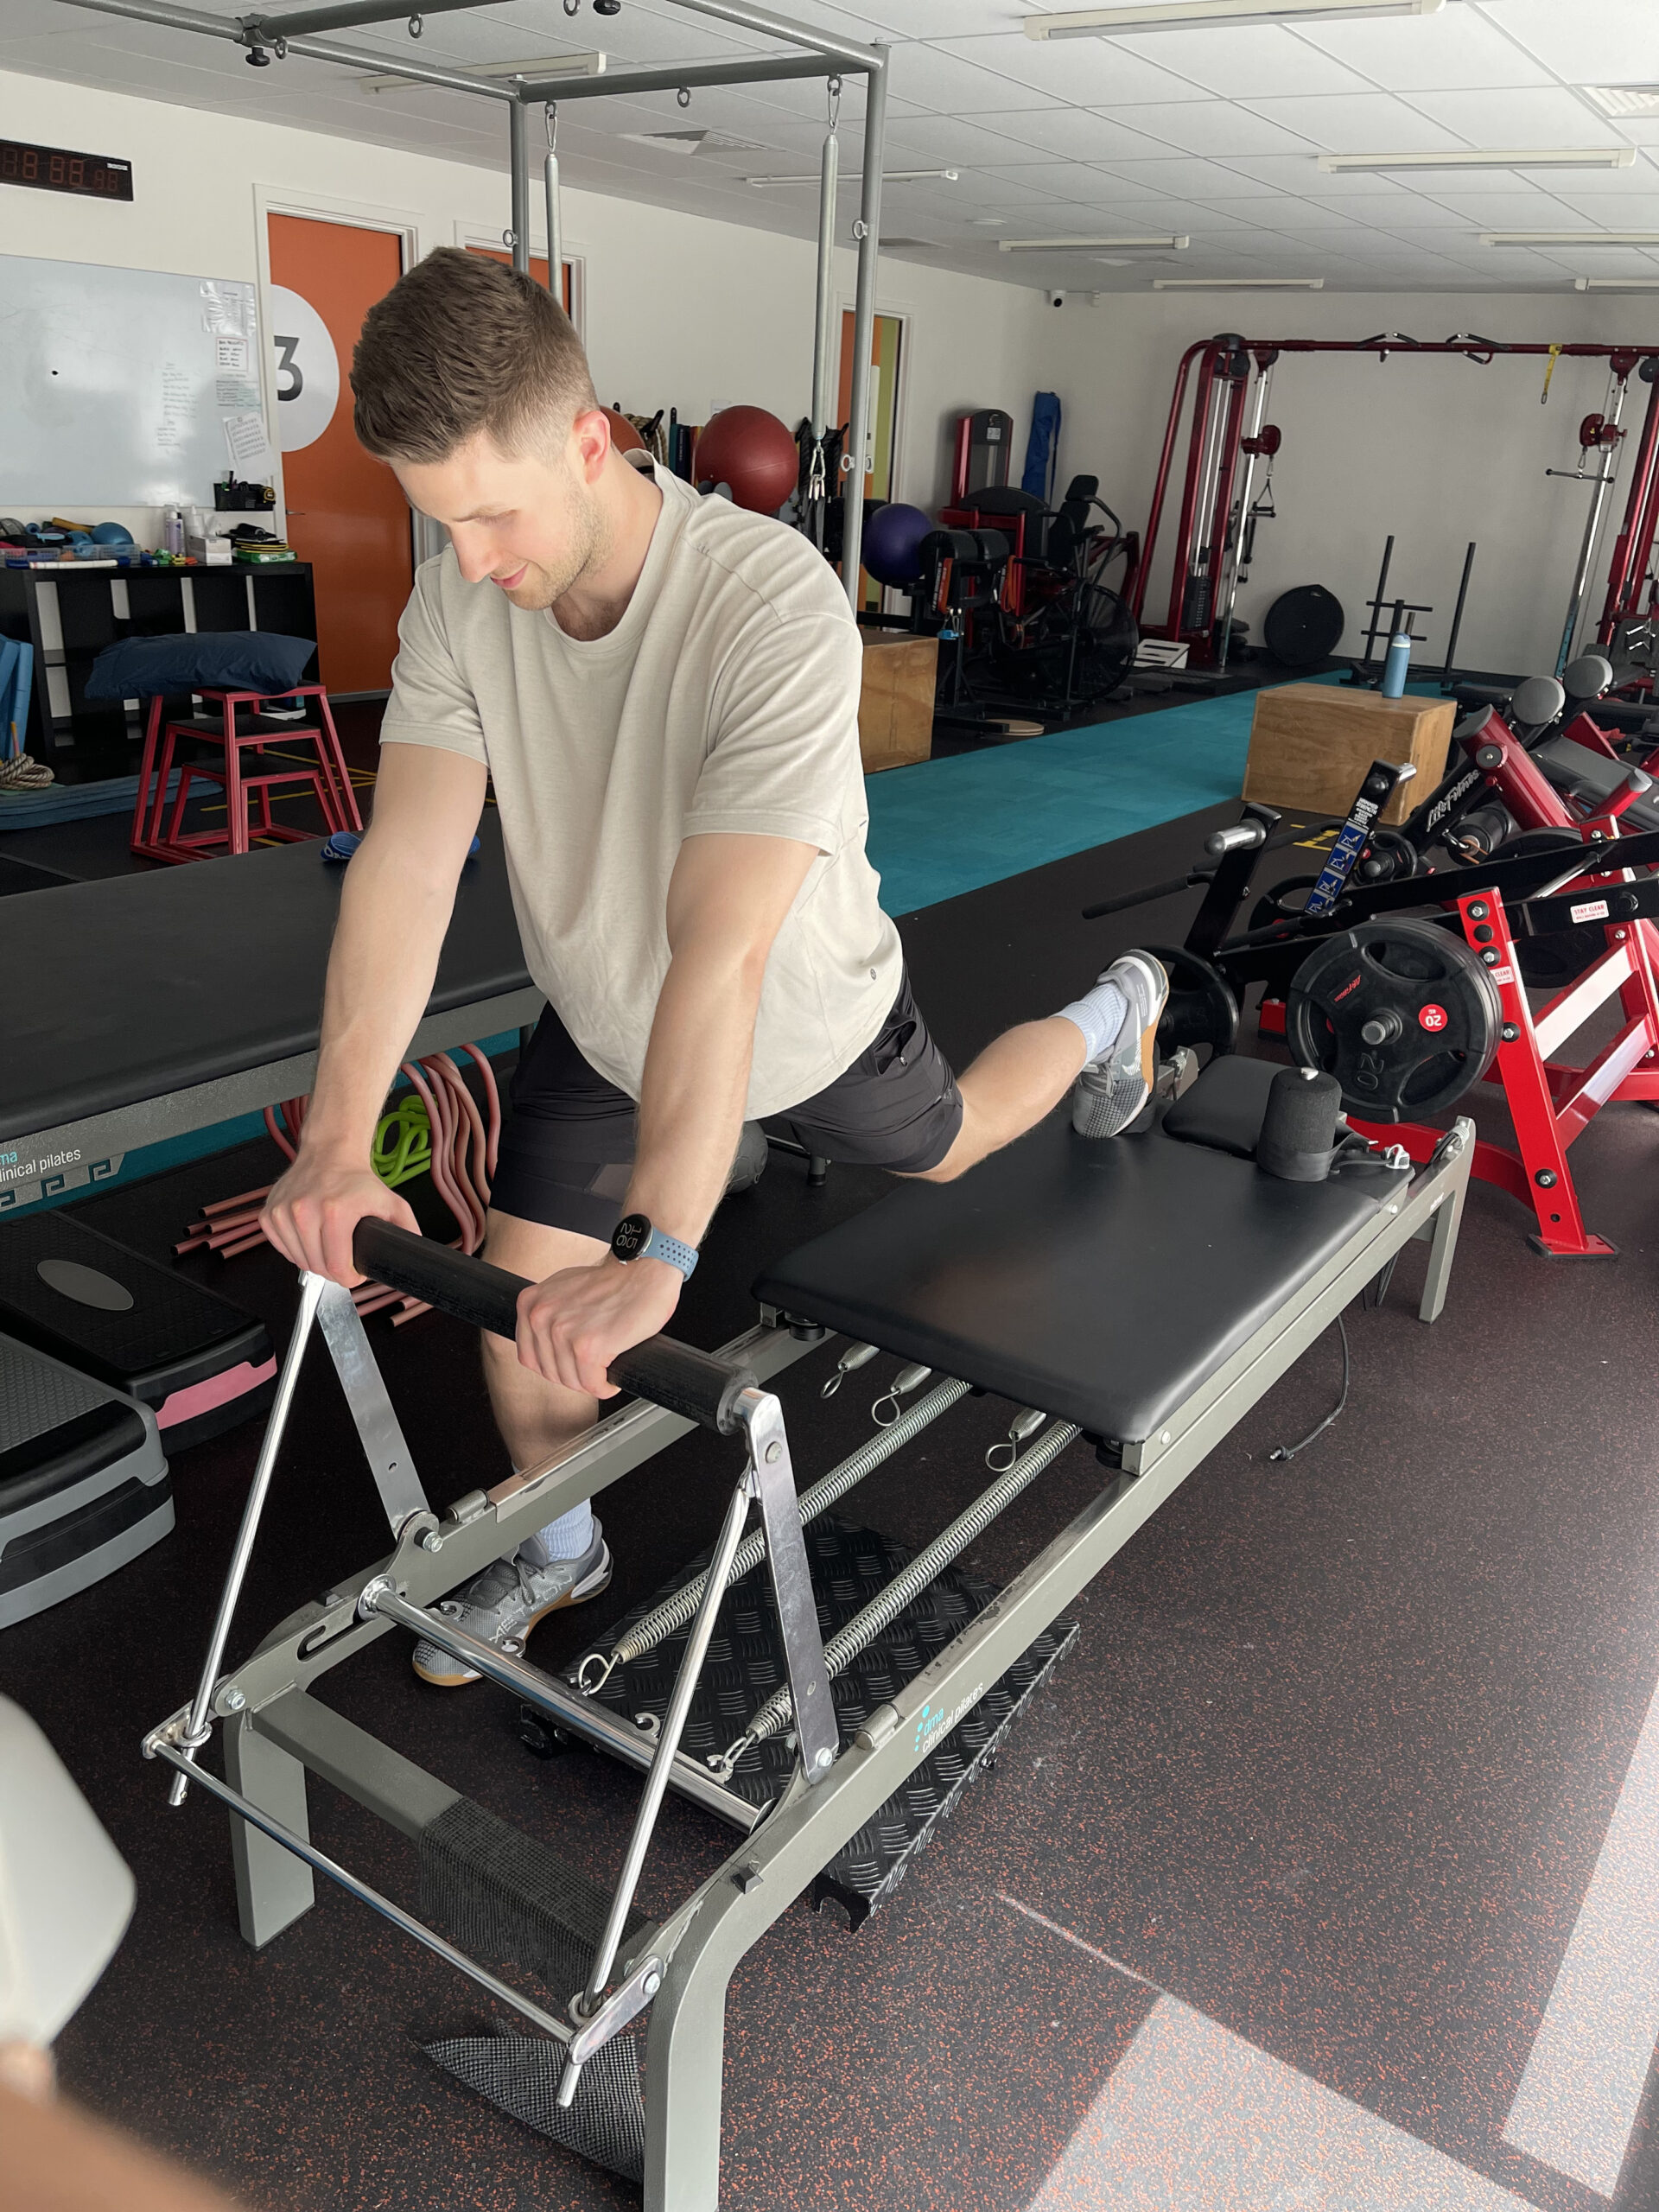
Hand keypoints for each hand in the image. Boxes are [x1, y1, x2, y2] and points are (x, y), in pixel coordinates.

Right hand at [261, 1153, 418, 1284]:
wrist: (329, 1154)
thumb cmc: (357, 1180)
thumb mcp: (391, 1202)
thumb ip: (406, 1229)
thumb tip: (410, 1253)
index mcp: (335, 1211)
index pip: (337, 1268)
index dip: (350, 1277)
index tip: (355, 1271)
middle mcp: (304, 1211)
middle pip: (318, 1268)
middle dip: (335, 1271)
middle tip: (345, 1257)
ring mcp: (283, 1213)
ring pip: (299, 1262)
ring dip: (315, 1261)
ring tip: (329, 1244)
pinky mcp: (270, 1214)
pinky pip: (283, 1250)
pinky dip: (297, 1250)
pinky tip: (310, 1237)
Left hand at [515, 1253, 682, 1397]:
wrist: (646, 1272)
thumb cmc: (614, 1280)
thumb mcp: (564, 1288)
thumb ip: (548, 1311)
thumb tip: (541, 1340)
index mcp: (530, 1303)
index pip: (529, 1357)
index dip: (553, 1366)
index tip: (571, 1364)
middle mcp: (541, 1317)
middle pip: (550, 1372)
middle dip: (574, 1376)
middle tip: (593, 1369)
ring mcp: (563, 1333)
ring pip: (572, 1381)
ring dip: (591, 1383)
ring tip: (605, 1370)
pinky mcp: (588, 1348)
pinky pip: (593, 1385)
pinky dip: (605, 1387)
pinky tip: (612, 1377)